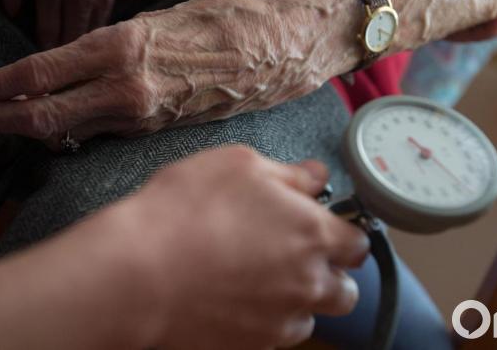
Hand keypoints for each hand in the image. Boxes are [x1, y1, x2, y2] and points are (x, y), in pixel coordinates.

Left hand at [0, 0, 351, 144]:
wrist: (282, 53)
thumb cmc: (229, 21)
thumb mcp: (162, 14)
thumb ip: (118, 40)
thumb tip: (84, 56)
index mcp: (124, 48)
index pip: (43, 73)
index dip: (4, 86)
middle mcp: (129, 88)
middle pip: (48, 118)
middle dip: (7, 119)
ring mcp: (145, 115)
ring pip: (75, 132)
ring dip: (40, 129)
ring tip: (18, 123)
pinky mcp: (161, 130)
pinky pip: (108, 135)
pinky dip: (80, 132)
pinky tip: (70, 126)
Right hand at [0, 146, 368, 349]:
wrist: (138, 272)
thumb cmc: (187, 208)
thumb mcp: (239, 164)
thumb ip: (291, 173)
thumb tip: (317, 177)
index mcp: (313, 233)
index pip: (358, 243)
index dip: (343, 233)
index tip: (324, 227)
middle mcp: (308, 283)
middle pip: (345, 290)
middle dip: (328, 274)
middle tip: (293, 256)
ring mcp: (281, 321)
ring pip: (310, 317)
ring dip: (296, 301)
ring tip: (258, 280)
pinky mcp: (252, 346)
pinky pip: (275, 337)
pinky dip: (265, 321)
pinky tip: (235, 300)